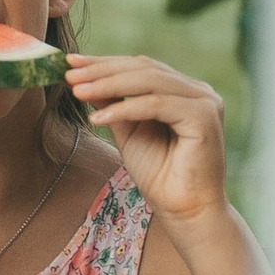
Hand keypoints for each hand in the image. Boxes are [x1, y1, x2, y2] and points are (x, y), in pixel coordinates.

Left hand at [63, 54, 230, 227]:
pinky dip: (124, 109)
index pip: (140, 67)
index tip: (70, 62)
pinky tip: (97, 118)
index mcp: (183, 90)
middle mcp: (197, 91)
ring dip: (108, 85)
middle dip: (102, 71)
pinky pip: (156, 105)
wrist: (184, 211)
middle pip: (144, 69)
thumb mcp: (128, 131)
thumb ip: (113, 104)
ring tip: (77, 92)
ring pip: (149, 81)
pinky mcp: (204, 118)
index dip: (104, 63)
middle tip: (69, 74)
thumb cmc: (158, 174)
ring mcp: (205, 102)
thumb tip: (84, 78)